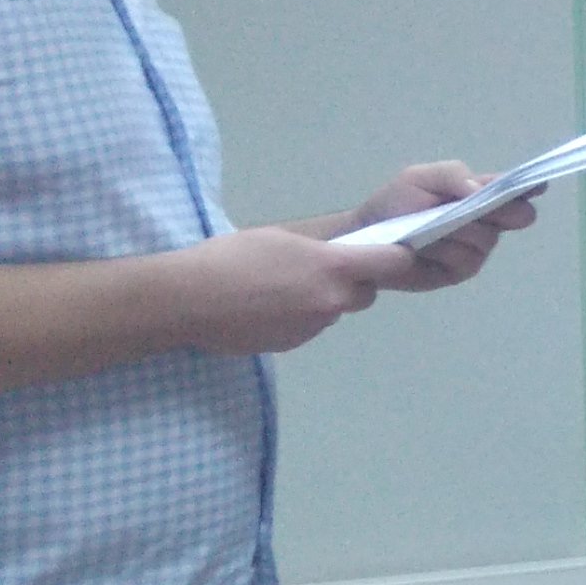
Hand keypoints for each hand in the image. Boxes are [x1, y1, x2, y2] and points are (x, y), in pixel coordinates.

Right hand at [169, 227, 421, 355]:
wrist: (189, 300)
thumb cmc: (232, 258)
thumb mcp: (283, 240)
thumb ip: (321, 252)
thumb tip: (339, 260)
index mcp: (333, 267)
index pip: (393, 264)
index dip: (395, 258)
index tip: (389, 254)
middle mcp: (332, 301)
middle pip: (364, 293)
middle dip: (351, 283)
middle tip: (318, 270)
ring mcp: (313, 327)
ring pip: (335, 311)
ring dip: (322, 301)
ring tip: (281, 289)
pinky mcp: (293, 344)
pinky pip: (310, 327)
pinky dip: (300, 318)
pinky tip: (267, 308)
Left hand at [350, 163, 540, 292]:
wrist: (365, 237)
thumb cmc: (394, 203)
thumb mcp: (418, 177)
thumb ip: (451, 174)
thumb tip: (479, 188)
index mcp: (480, 195)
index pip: (515, 190)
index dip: (529, 188)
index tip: (538, 185)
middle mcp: (486, 222)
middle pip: (518, 217)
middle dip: (502, 211)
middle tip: (477, 209)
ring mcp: (476, 250)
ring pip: (487, 239)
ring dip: (459, 232)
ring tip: (429, 230)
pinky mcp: (460, 272)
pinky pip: (467, 260)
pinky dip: (445, 251)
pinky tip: (426, 248)